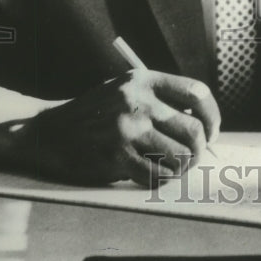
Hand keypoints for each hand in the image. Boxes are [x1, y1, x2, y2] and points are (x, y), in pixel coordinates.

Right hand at [0, 70, 220, 185]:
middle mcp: (136, 101)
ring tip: (174, 167)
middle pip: (193, 129)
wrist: (49, 131)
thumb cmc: (94, 112)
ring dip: (183, 167)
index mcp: (143, 80)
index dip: (212, 115)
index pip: (196, 93)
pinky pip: (157, 176)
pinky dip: (163, 180)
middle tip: (193, 156)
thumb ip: (159, 98)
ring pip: (181, 156)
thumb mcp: (124, 89)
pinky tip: (156, 176)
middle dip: (200, 148)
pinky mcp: (116, 157)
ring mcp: (126, 129)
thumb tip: (203, 122)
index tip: (211, 131)